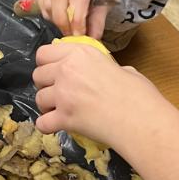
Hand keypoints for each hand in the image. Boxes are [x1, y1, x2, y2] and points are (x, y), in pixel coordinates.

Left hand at [33, 40, 147, 143]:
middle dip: (45, 85)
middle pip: (37, 75)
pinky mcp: (64, 118)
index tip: (54, 72)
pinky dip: (47, 127)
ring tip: (59, 111)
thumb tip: (108, 72)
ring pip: (38, 98)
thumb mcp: (122, 69)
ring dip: (46, 106)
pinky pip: (42, 123)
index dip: (47, 63)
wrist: (141, 120)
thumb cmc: (138, 94)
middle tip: (57, 93)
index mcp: (80, 53)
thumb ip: (105, 67)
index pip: (44, 53)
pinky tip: (56, 127)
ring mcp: (63, 94)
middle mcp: (67, 70)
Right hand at [35, 0, 118, 38]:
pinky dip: (47, 13)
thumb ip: (98, 20)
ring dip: (54, 18)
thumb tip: (91, 39)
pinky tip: (58, 16)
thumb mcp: (107, 1)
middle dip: (62, 19)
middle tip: (69, 34)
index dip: (77, 17)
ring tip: (65, 26)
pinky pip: (40, 0)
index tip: (79, 34)